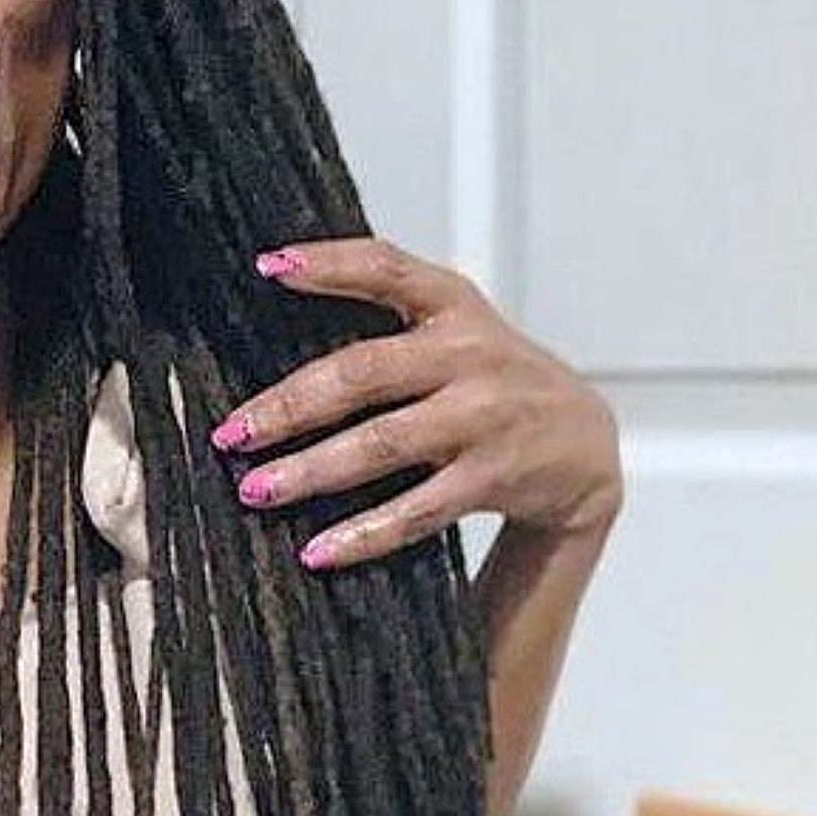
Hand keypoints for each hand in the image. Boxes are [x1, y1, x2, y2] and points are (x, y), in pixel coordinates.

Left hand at [208, 237, 622, 571]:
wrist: (585, 446)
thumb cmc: (495, 383)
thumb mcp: (460, 330)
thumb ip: (393, 319)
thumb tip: (282, 316)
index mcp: (454, 305)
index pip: (386, 267)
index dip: (328, 265)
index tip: (266, 268)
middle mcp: (470, 354)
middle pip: (364, 373)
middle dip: (290, 405)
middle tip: (231, 434)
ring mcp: (484, 416)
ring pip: (383, 444)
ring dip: (312, 470)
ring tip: (256, 490)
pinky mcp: (493, 475)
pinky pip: (418, 509)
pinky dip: (364, 533)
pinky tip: (317, 551)